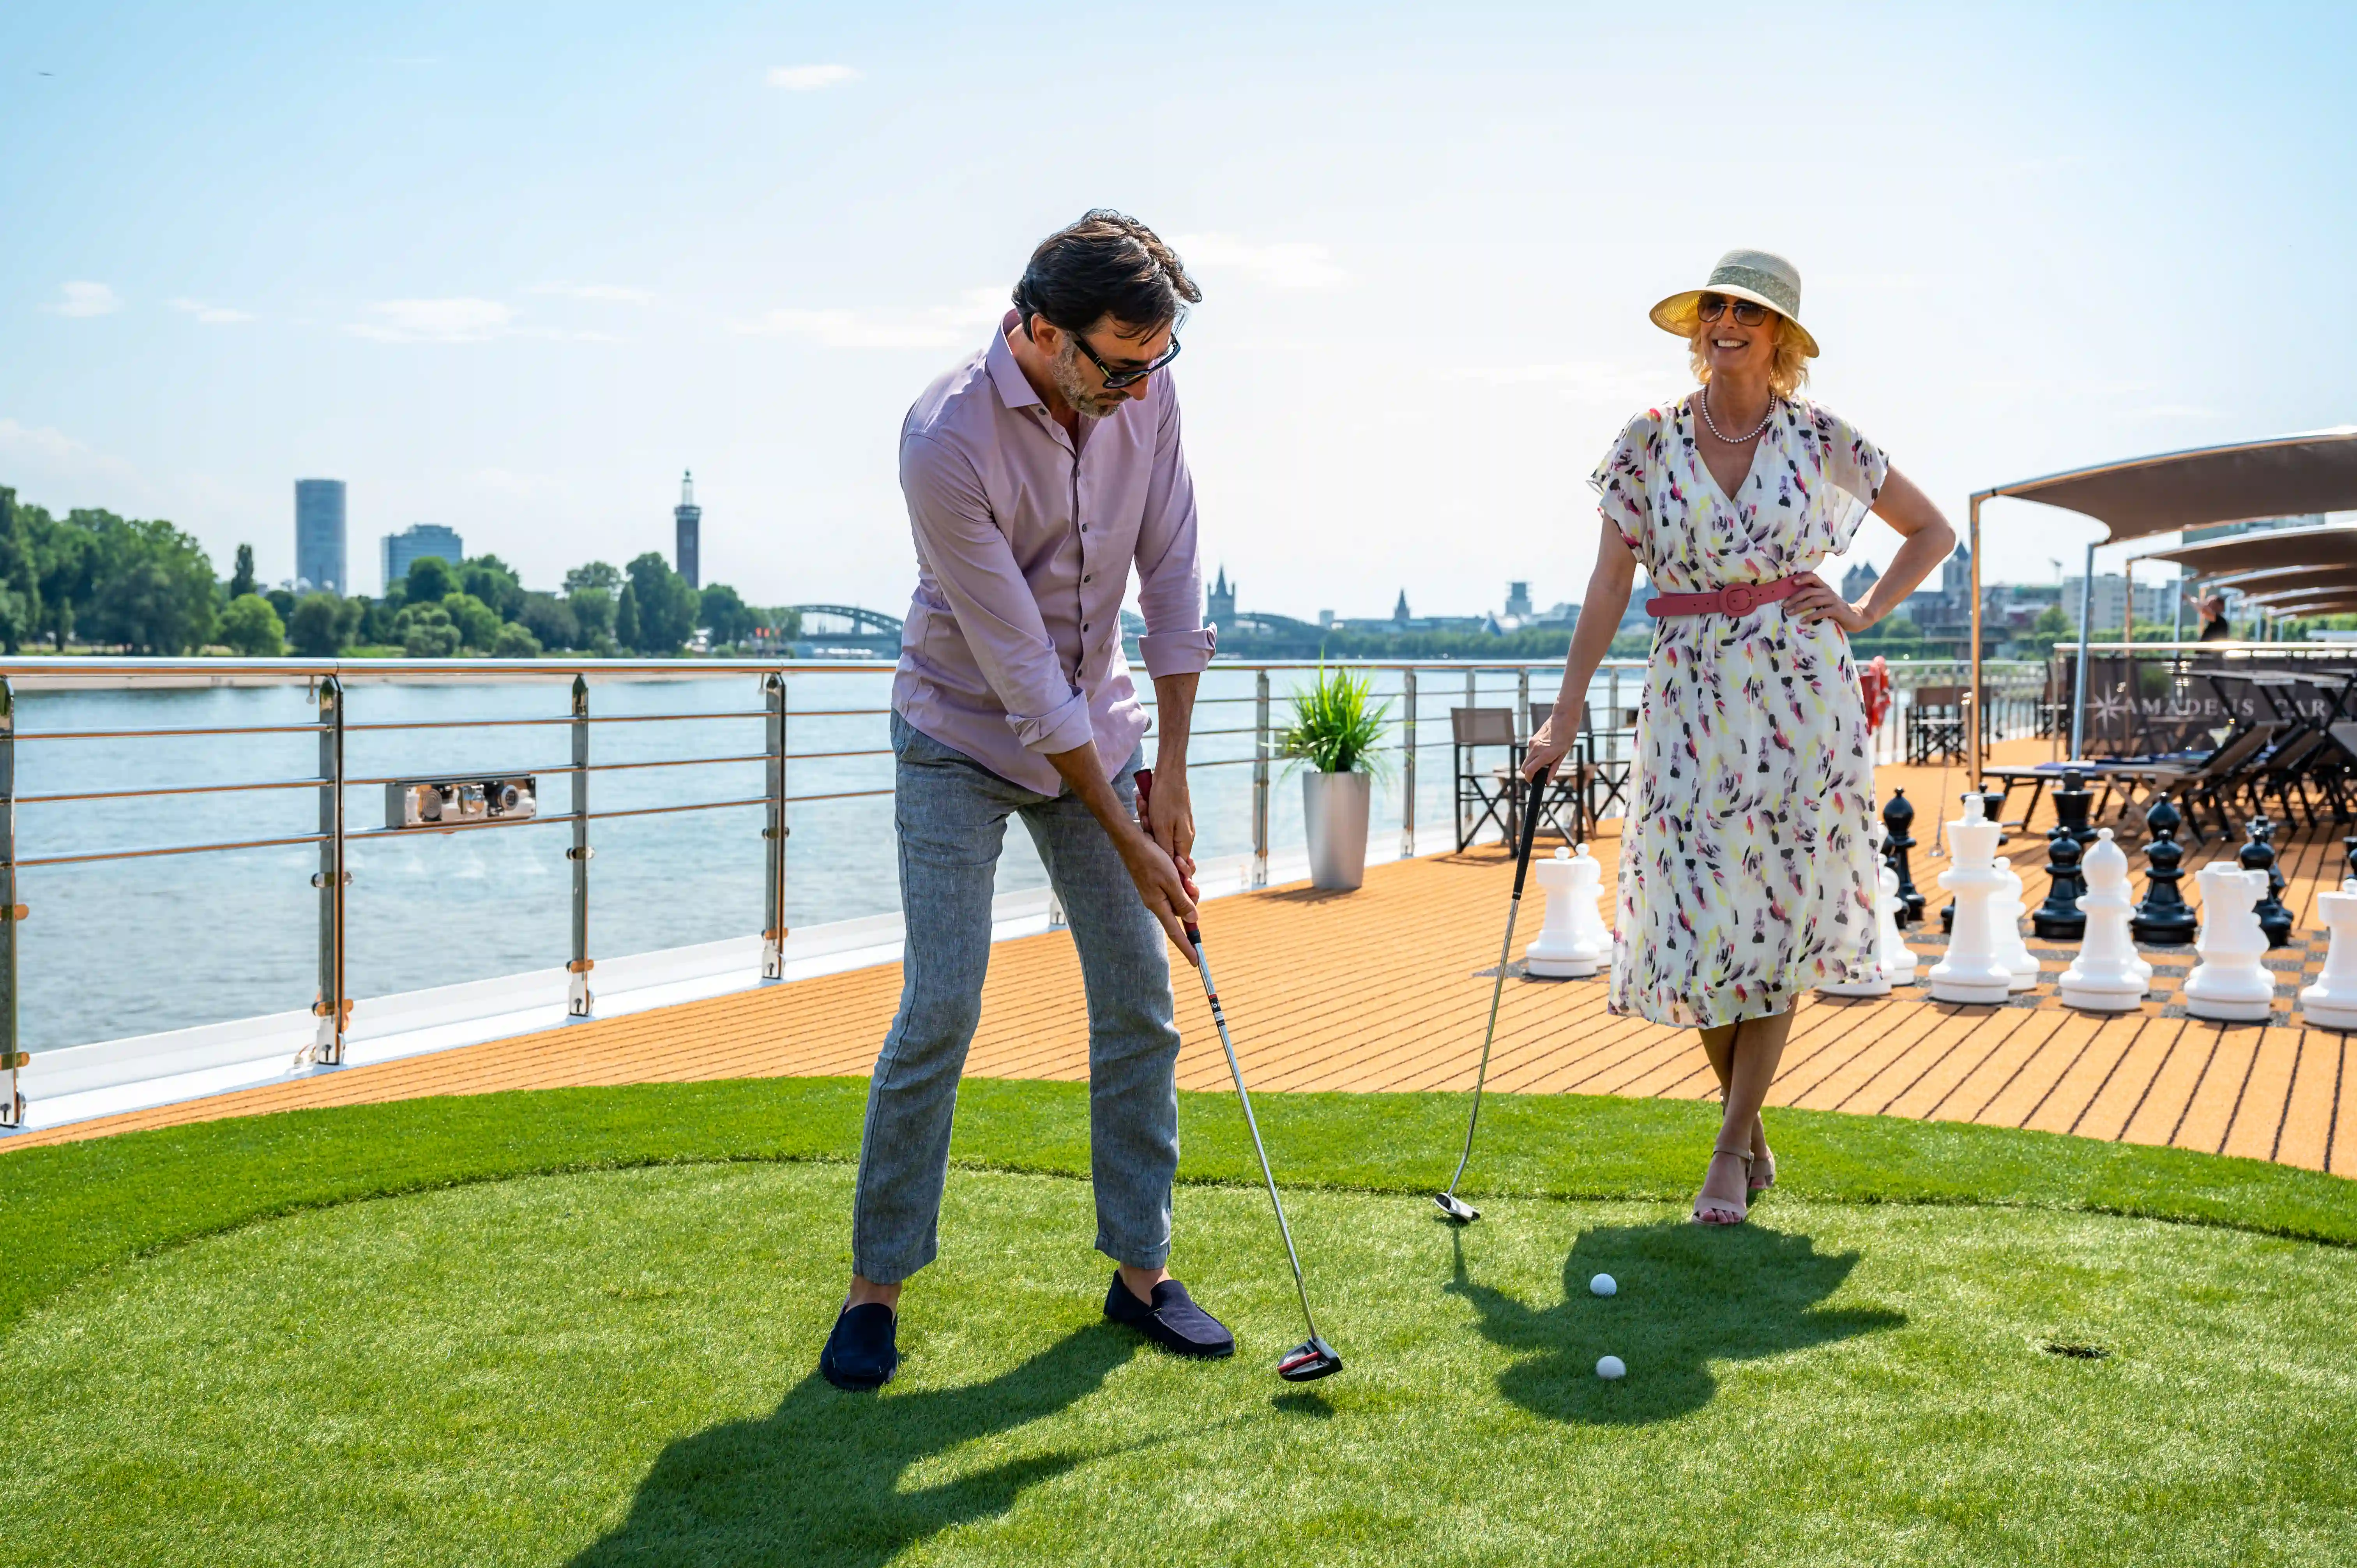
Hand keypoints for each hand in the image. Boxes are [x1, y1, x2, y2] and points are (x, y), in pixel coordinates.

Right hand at [1117, 826, 1199, 961]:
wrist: (1132, 841)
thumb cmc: (1150, 858)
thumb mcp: (1171, 880)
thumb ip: (1183, 901)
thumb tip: (1193, 920)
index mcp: (1158, 905)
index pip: (1175, 932)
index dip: (1187, 947)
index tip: (1196, 961)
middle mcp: (1157, 902)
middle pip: (1182, 910)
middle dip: (1191, 896)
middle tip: (1189, 881)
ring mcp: (1157, 892)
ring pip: (1181, 895)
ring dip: (1186, 882)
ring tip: (1180, 866)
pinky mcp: (1157, 881)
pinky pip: (1176, 884)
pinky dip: (1181, 875)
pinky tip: (1178, 862)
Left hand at [1144, 764, 1196, 883]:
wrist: (1170, 773)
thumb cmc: (1165, 800)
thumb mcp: (1162, 828)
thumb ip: (1166, 850)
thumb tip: (1170, 871)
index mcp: (1185, 842)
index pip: (1178, 867)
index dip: (1165, 868)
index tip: (1151, 858)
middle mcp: (1185, 837)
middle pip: (1167, 852)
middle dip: (1152, 841)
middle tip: (1145, 822)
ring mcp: (1180, 827)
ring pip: (1160, 837)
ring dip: (1148, 825)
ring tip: (1144, 808)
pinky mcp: (1173, 818)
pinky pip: (1159, 825)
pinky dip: (1150, 817)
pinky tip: (1144, 803)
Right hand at [1521, 717, 1569, 781]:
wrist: (1563, 717)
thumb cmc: (1567, 735)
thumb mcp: (1563, 754)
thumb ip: (1553, 769)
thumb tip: (1547, 782)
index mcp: (1545, 754)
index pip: (1529, 770)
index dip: (1529, 778)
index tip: (1533, 782)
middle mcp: (1536, 749)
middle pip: (1524, 767)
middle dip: (1528, 773)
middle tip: (1538, 775)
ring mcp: (1532, 743)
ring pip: (1527, 760)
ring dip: (1532, 764)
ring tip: (1545, 761)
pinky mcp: (1532, 739)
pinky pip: (1530, 752)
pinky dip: (1534, 756)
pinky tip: (1545, 752)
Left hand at [1785, 571, 1870, 633]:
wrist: (1855, 617)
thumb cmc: (1835, 610)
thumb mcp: (1824, 602)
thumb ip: (1813, 598)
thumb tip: (1792, 601)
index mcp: (1824, 588)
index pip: (1813, 577)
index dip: (1803, 578)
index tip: (1792, 582)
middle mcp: (1828, 591)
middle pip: (1809, 591)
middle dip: (1794, 598)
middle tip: (1784, 605)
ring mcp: (1833, 600)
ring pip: (1813, 601)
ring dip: (1799, 607)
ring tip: (1789, 613)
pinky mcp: (1836, 610)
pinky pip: (1821, 612)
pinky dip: (1810, 616)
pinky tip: (1802, 621)